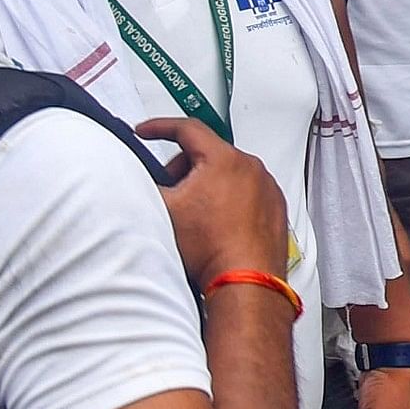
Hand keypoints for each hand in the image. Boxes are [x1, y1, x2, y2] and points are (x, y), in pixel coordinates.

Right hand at [137, 117, 291, 286]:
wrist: (245, 281)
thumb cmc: (211, 249)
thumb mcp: (163, 211)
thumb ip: (144, 185)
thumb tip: (134, 177)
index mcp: (224, 159)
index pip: (186, 129)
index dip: (159, 127)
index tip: (145, 132)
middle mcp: (251, 168)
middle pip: (208, 153)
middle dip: (183, 168)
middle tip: (170, 190)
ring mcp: (267, 188)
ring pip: (229, 175)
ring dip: (208, 186)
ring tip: (195, 215)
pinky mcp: (276, 208)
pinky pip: (248, 194)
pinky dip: (230, 201)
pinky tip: (217, 225)